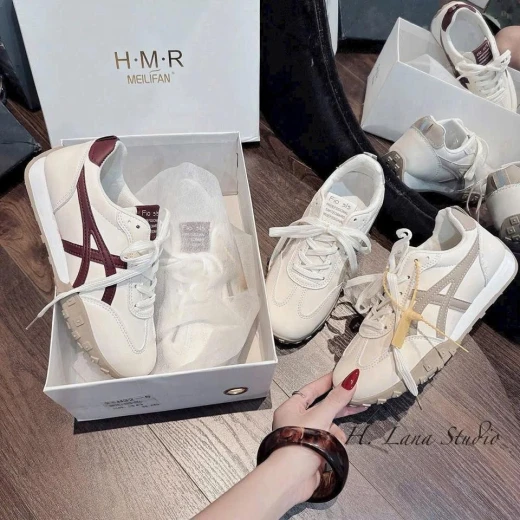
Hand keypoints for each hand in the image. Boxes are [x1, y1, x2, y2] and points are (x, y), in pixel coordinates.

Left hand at [270, 370, 367, 502]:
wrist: (292, 478)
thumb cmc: (298, 443)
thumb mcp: (321, 415)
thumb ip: (337, 398)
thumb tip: (350, 380)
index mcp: (291, 408)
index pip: (312, 389)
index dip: (327, 382)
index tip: (340, 375)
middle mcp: (296, 420)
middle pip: (322, 407)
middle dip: (338, 407)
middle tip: (356, 398)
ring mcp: (304, 437)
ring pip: (328, 426)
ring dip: (335, 431)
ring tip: (334, 438)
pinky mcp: (312, 451)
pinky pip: (328, 440)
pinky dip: (334, 443)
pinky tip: (333, 448)